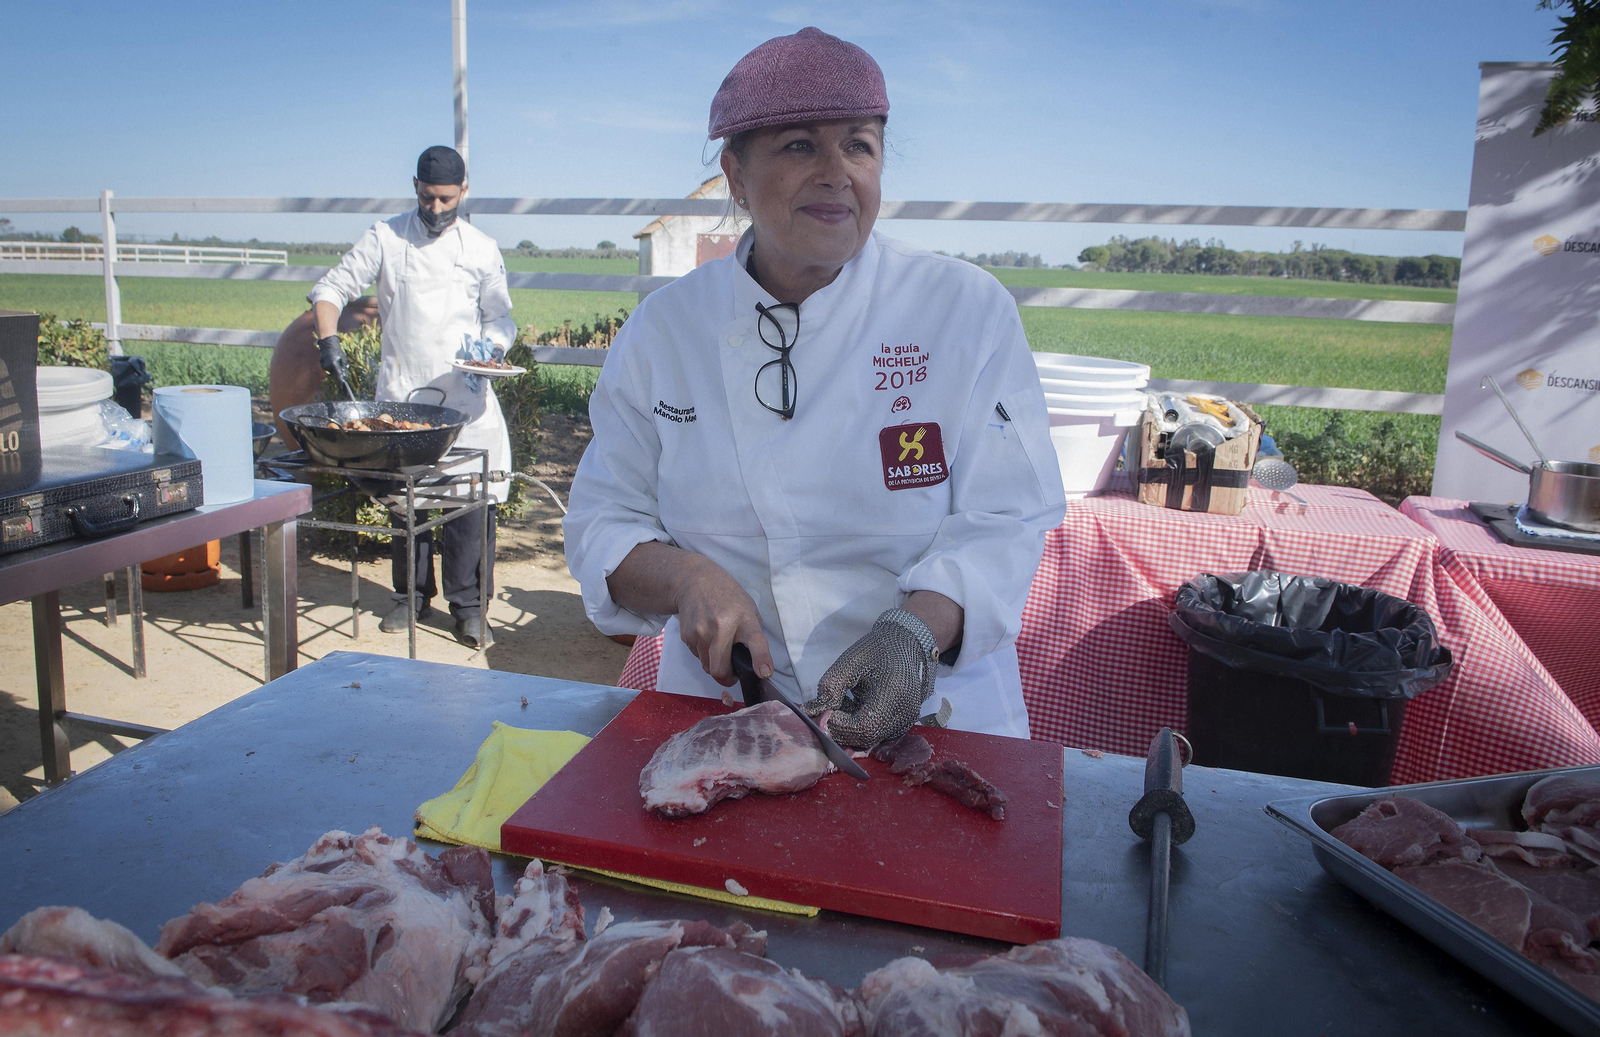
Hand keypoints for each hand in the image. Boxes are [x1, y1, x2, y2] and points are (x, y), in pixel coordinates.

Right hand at [316, 334, 348, 379]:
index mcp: (334, 364)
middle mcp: (328, 366)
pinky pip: (328, 369)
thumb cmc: (337, 351)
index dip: (341, 383)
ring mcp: (324, 366)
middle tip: (344, 383)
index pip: (338, 376)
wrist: (327, 344)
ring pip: (332, 372)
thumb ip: (344, 368)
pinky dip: (332, 368)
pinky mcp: (322, 365)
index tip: (343, 388)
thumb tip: (345, 377)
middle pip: (335, 375)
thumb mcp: (343, 359)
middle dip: (339, 378)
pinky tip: (333, 363)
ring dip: (335, 372)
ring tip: (337, 366)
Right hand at [672, 557, 772, 686]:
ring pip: (707, 667)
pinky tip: (706, 637)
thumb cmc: (727, 598)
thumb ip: (753, 634)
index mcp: (745, 620)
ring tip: (718, 647)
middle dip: (727, 678)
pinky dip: (703, 654)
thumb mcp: (748, 609)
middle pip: (720, 669)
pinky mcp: (687, 636)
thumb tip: (756, 663)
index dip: (760, 659)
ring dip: (714, 665)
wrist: (695, 581)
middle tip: (732, 675)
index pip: (755, 641)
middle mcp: (722, 626)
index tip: (764, 673)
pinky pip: (697, 658)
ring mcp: (701, 631)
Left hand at [806, 609, 936, 747]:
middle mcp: (904, 714)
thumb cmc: (875, 650)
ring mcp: (905, 722)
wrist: (903, 644)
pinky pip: (876, 734)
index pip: (865, 726)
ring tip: (842, 703)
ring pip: (870, 739)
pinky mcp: (902, 724)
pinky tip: (853, 706)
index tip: (824, 711)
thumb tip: (811, 712)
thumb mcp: (849, 662)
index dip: (840, 725)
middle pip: (867, 738)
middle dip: (841, 728)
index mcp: (894, 694)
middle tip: (826, 710)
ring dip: (849, 727)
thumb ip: (830, 687)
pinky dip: (859, 726)